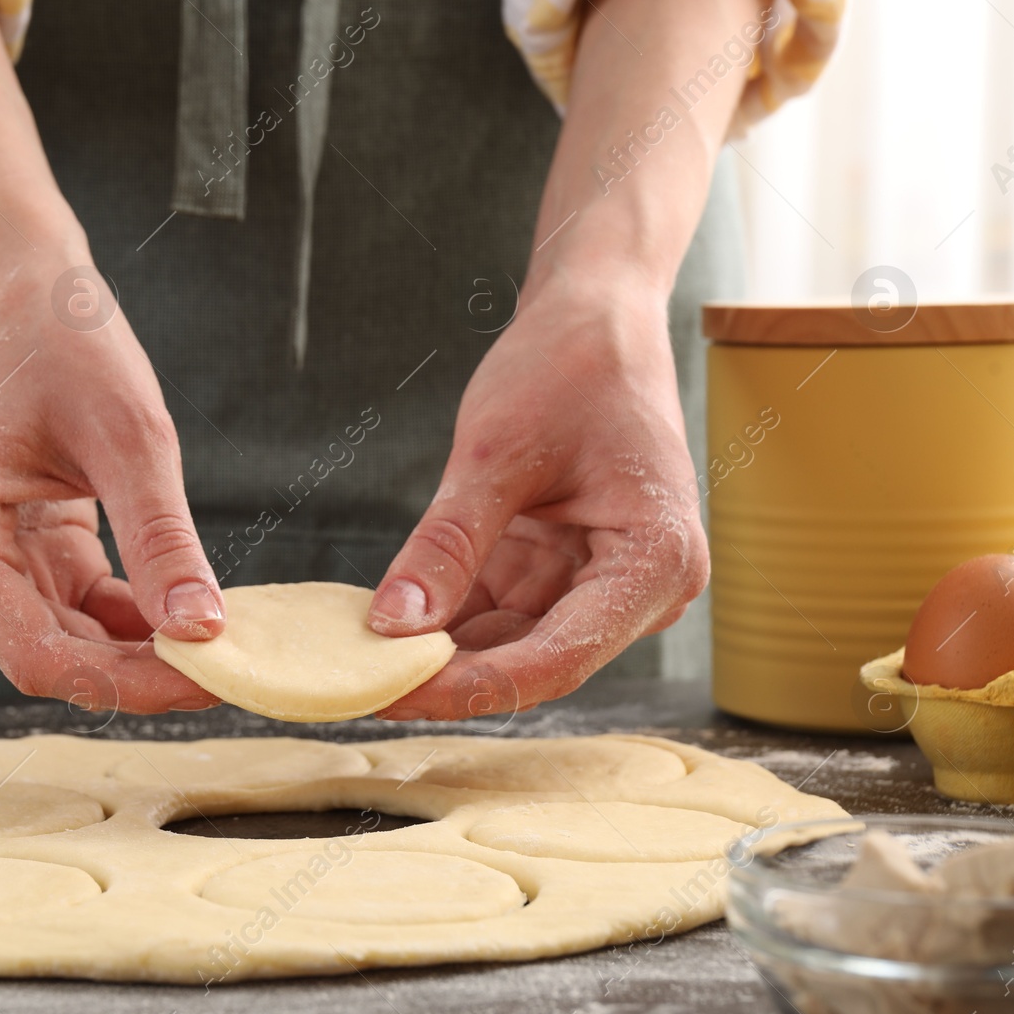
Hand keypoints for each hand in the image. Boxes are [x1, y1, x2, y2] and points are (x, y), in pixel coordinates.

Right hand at [0, 258, 225, 713]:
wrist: (23, 285)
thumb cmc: (64, 339)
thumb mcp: (130, 436)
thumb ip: (162, 540)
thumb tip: (204, 629)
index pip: (35, 652)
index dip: (124, 684)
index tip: (207, 681)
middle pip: (47, 652)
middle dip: (139, 669)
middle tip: (230, 669)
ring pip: (61, 635)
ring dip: (137, 648)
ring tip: (217, 643)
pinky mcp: (6, 547)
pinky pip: (68, 604)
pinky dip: (126, 616)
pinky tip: (184, 614)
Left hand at [367, 277, 708, 718]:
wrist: (595, 317)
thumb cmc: (570, 367)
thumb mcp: (498, 454)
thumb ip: (449, 544)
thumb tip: (392, 625)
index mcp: (656, 562)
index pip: (556, 658)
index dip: (469, 687)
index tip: (390, 696)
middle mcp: (641, 589)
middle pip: (534, 661)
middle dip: (446, 677)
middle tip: (357, 686)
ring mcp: (600, 582)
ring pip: (510, 643)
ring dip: (439, 653)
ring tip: (358, 661)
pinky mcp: (562, 568)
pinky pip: (499, 610)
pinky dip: (445, 617)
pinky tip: (385, 626)